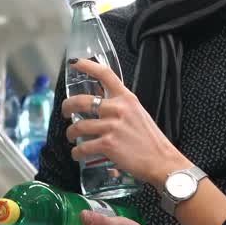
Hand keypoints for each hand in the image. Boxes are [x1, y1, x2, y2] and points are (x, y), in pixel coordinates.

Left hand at [62, 57, 190, 187]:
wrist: (161, 161)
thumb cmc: (151, 140)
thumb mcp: (138, 114)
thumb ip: (120, 107)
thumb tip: (101, 106)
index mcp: (127, 98)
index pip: (105, 74)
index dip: (87, 66)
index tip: (74, 63)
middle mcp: (118, 109)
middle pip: (81, 101)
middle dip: (66, 106)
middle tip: (64, 112)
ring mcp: (112, 127)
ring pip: (78, 126)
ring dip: (70, 133)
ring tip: (71, 137)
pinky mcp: (108, 145)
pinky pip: (83, 147)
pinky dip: (76, 152)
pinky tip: (77, 154)